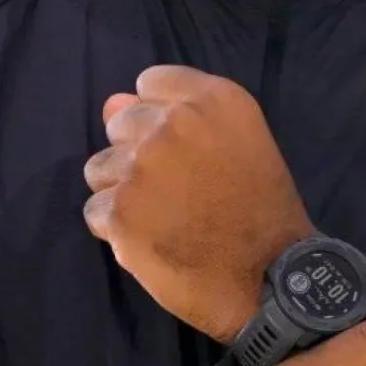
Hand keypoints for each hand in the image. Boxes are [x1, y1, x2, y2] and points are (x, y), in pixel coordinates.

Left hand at [82, 65, 313, 341]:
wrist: (270, 281)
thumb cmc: (263, 214)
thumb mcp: (238, 147)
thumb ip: (174, 114)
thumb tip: (110, 103)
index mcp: (213, 101)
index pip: (150, 84)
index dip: (159, 119)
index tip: (182, 151)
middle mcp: (173, 125)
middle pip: (121, 124)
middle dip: (138, 154)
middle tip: (177, 192)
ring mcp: (141, 168)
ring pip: (99, 168)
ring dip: (122, 193)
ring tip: (163, 219)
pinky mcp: (119, 212)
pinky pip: (96, 211)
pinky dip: (117, 231)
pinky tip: (153, 242)